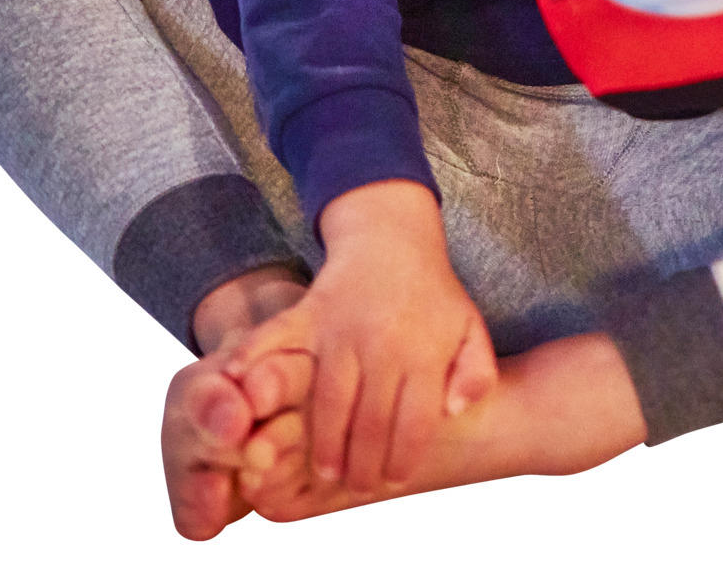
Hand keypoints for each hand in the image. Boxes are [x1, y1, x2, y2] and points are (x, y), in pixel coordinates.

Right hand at [221, 179, 497, 494]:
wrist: (392, 235)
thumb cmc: (431, 292)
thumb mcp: (469, 328)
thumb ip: (475, 373)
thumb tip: (457, 411)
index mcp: (423, 351)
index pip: (414, 422)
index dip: (403, 458)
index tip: (393, 481)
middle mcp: (382, 342)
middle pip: (371, 420)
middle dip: (363, 464)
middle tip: (356, 487)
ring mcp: (343, 328)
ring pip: (330, 399)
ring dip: (325, 442)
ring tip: (324, 471)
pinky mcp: (310, 313)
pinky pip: (279, 343)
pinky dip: (257, 365)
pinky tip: (246, 398)